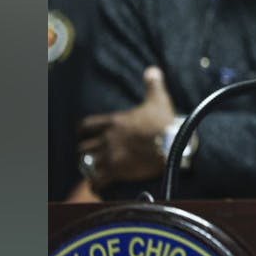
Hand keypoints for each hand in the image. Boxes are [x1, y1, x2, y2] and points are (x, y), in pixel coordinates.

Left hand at [78, 66, 175, 188]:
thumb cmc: (164, 123)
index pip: (85, 126)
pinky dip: (96, 184)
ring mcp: (110, 155)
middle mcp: (107, 138)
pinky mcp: (116, 171)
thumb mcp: (159, 100)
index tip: (84, 136)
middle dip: (85, 152)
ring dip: (89, 168)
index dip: (82, 132)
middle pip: (83, 147)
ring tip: (94, 171)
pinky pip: (97, 180)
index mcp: (114, 122)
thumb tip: (153, 70)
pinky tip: (99, 185)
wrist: (173, 144)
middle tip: (90, 155)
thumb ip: (153, 84)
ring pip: (88, 164)